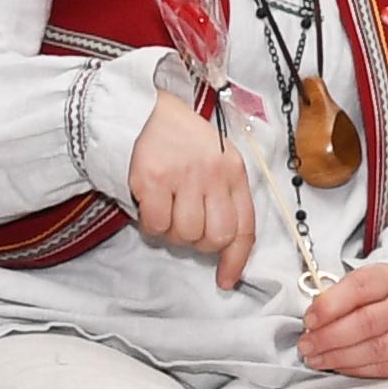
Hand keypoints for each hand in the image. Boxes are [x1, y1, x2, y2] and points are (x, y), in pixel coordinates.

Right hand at [126, 91, 255, 288]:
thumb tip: (226, 246)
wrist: (142, 110)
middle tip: (185, 227)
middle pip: (216, 237)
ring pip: (185, 234)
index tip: (227, 278)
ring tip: (166, 211)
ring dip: (172, 233)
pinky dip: (150, 226)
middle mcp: (214, 173)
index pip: (245, 227)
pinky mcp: (153, 179)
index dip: (236, 260)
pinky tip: (149, 206)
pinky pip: (156, 225)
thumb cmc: (181, 140)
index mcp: (234, 171)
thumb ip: (225, 196)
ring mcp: (184, 176)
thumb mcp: (216, 160)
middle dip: (200, 244)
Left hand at [298, 261, 387, 380]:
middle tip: (306, 345)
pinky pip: (386, 368)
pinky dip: (357, 370)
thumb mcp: (361, 284)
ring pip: (376, 349)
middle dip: (329, 337)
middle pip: (367, 323)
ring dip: (339, 357)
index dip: (330, 306)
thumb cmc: (379, 298)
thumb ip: (338, 297)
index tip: (309, 320)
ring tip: (316, 359)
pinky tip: (339, 366)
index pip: (359, 288)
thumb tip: (312, 319)